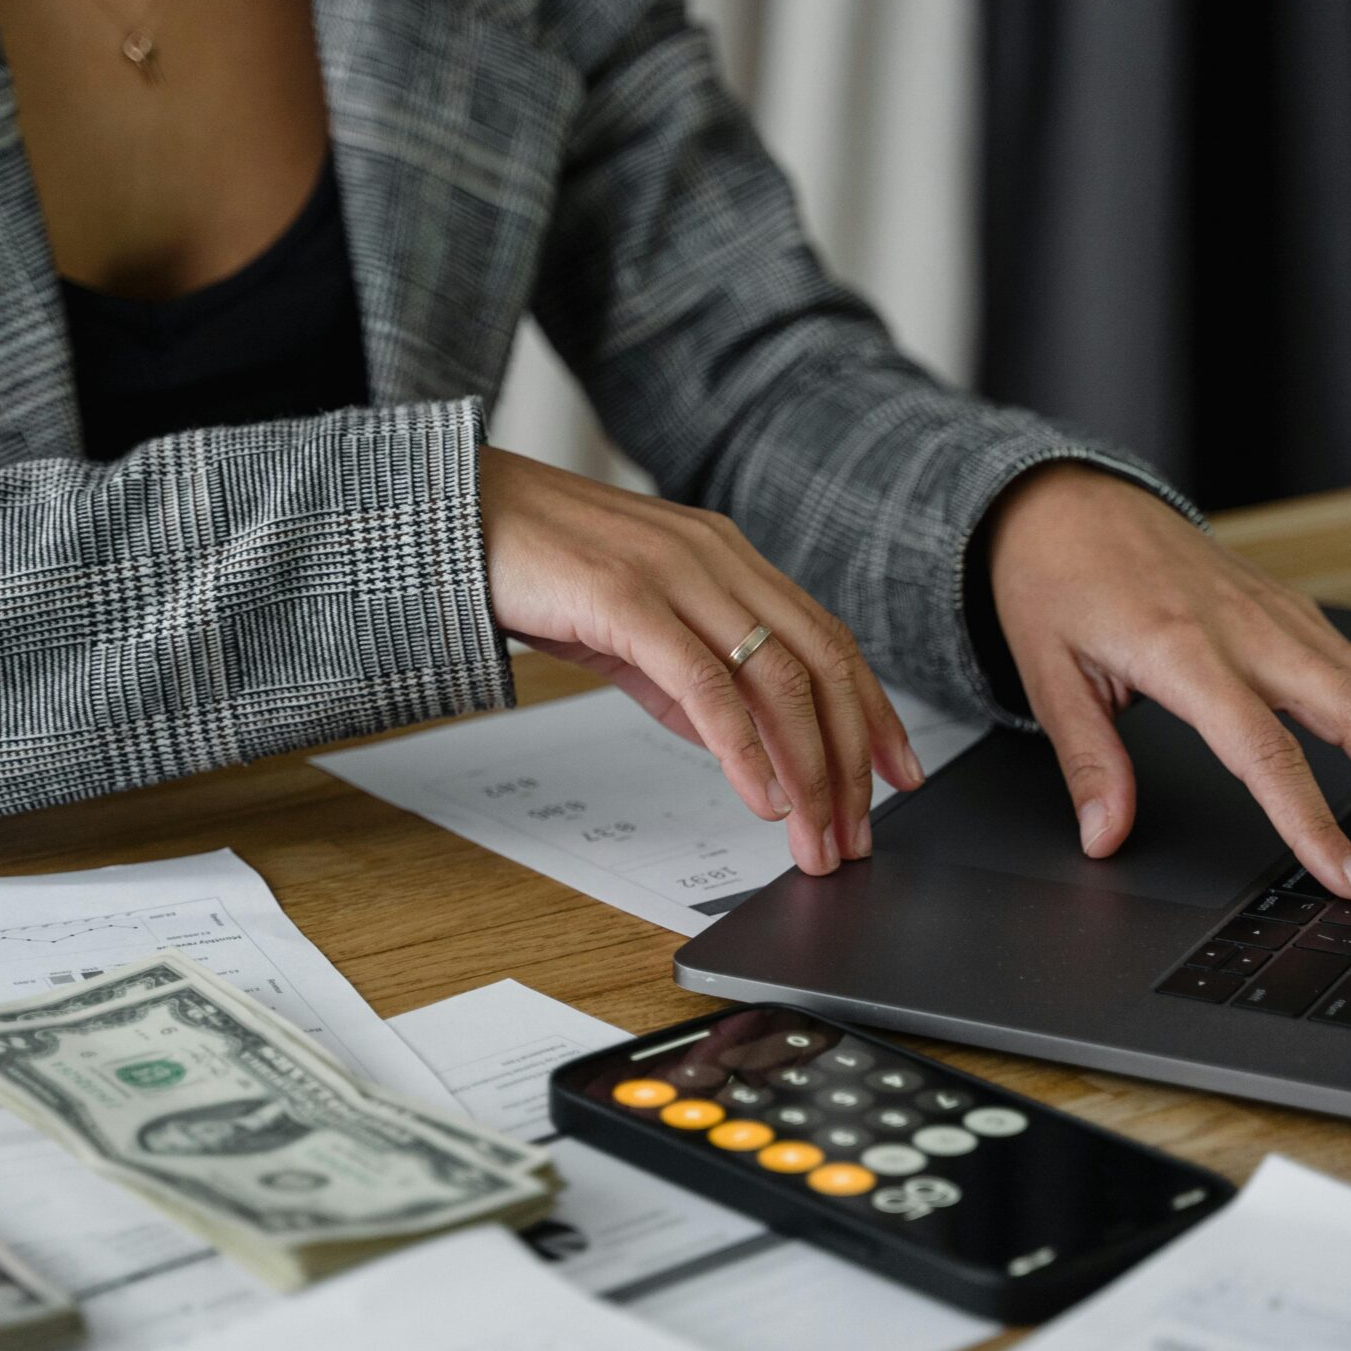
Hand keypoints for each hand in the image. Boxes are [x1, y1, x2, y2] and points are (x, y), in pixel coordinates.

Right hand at [479, 447, 923, 875]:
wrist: (451, 515)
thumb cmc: (536, 564)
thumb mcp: (632, 624)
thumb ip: (686, 676)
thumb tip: (737, 743)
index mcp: (727, 557)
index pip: (827, 639)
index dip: (873, 711)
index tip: (899, 773)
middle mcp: (716, 558)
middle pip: (820, 663)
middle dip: (852, 758)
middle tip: (860, 832)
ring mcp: (675, 574)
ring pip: (776, 678)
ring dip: (808, 769)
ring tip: (815, 835)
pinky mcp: (627, 598)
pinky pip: (706, 684)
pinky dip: (743, 749)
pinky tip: (758, 796)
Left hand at [985, 464, 1350, 899]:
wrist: (1070, 498)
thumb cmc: (1055, 579)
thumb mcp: (1046, 672)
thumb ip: (1087, 761)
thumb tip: (1104, 838)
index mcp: (1183, 649)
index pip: (1265, 751)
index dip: (1313, 822)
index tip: (1349, 882)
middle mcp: (1251, 629)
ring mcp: (1285, 616)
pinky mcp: (1299, 613)